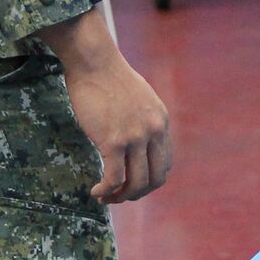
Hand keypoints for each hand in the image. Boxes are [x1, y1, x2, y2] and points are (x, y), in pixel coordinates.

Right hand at [41, 9, 174, 203]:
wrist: (95, 63)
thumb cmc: (109, 79)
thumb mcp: (140, 100)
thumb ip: (143, 121)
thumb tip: (136, 143)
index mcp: (161, 122)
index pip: (165, 164)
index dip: (149, 180)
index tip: (132, 183)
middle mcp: (153, 131)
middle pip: (155, 178)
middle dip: (137, 193)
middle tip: (119, 196)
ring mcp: (135, 137)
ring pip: (135, 183)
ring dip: (120, 197)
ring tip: (105, 197)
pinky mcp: (113, 141)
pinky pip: (114, 178)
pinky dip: (105, 190)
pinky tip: (95, 191)